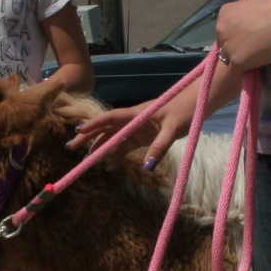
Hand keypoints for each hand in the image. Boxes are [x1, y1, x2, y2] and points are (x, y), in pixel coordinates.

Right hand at [70, 98, 196, 171]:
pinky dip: (117, 153)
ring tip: (87, 159)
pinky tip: (110, 164)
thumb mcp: (174, 129)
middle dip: (89, 137)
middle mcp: (134, 120)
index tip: (79, 131)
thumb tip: (147, 166)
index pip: (111, 118)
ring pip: (114, 137)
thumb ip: (160, 146)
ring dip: (101, 146)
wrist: (199, 104)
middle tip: (72, 147)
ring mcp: (139, 128)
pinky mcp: (146, 135)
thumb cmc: (186, 110)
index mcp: (137, 114)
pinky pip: (127, 145)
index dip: (95, 124)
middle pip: (107, 128)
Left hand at [214, 0, 270, 71]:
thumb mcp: (252, 8)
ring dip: (243, 60)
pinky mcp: (236, 60)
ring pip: (230, 60)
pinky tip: (259, 64)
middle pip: (225, 46)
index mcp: (224, 14)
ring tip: (261, 54)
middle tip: (257, 47)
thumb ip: (243, 20)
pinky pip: (237, 71)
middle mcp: (221, 29)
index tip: (251, 38)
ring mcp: (227, 45)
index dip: (238, 38)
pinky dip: (246, 70)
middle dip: (238, 49)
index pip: (225, 32)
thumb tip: (243, 32)